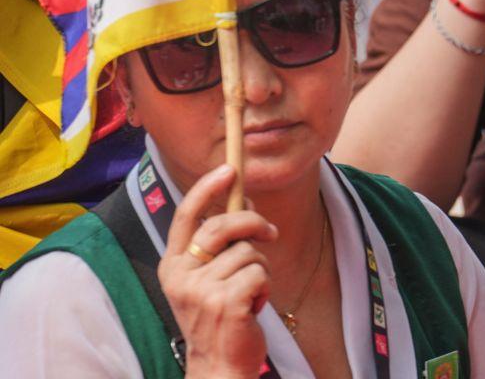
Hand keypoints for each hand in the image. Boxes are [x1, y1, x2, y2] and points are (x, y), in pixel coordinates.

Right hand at [157, 165, 277, 377]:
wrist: (218, 365)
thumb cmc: (219, 317)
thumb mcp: (208, 279)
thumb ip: (219, 245)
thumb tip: (241, 202)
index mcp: (172, 265)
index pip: (185, 216)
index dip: (206, 188)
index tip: (229, 169)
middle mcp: (181, 275)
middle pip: (223, 225)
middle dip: (252, 222)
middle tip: (270, 232)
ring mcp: (201, 290)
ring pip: (249, 252)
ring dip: (260, 269)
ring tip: (249, 293)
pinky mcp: (226, 303)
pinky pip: (260, 273)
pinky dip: (265, 288)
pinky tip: (254, 307)